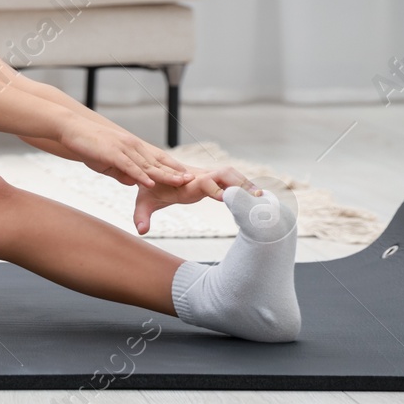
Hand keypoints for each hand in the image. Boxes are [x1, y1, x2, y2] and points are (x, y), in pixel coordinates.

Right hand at [59, 115, 193, 190]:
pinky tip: (150, 183)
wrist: (71, 129)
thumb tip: (134, 183)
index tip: (186, 176)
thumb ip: (122, 173)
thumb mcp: (107, 163)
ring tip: (179, 183)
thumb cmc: (88, 145)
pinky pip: (129, 167)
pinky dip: (141, 176)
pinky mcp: (112, 153)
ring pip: (147, 165)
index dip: (172, 167)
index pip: (157, 158)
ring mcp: (123, 149)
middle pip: (157, 162)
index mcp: (133, 147)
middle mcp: (132, 145)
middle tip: (192, 180)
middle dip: (175, 172)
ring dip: (164, 175)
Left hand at [130, 161, 260, 235]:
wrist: (153, 172)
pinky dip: (245, 184)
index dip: (217, 189)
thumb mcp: (143, 202)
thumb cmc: (151, 189)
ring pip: (230, 173)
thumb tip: (141, 231)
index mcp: (186, 183)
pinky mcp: (212, 178)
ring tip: (262, 197)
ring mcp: (207, 176)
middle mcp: (199, 176)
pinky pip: (231, 177)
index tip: (229, 199)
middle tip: (256, 198)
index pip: (205, 181)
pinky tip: (257, 196)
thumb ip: (141, 216)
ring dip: (246, 183)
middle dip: (240, 184)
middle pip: (224, 173)